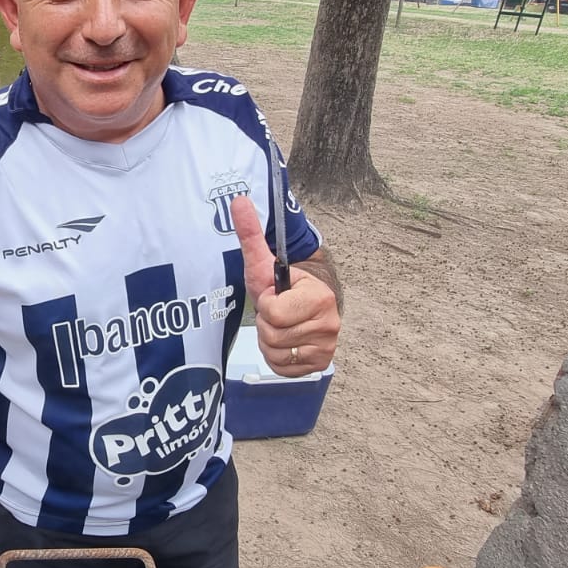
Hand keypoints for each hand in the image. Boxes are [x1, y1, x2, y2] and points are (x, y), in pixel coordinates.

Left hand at [230, 197, 338, 376]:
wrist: (304, 304)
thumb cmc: (283, 284)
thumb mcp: (264, 261)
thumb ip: (251, 234)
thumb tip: (237, 200)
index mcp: (319, 298)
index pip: (273, 312)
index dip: (267, 304)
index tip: (276, 295)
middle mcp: (329, 325)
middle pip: (272, 335)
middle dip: (266, 322)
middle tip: (276, 311)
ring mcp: (326, 347)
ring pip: (275, 352)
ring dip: (270, 340)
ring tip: (280, 324)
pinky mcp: (319, 365)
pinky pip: (282, 368)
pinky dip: (277, 357)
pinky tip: (285, 341)